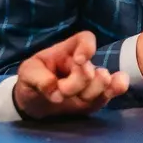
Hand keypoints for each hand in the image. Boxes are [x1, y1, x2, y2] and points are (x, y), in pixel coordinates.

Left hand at [12, 31, 128, 119]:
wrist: (35, 103)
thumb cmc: (32, 81)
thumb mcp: (27, 74)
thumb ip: (38, 78)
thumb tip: (55, 90)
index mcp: (67, 51)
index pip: (85, 39)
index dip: (86, 48)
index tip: (79, 60)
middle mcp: (84, 64)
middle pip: (91, 70)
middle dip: (76, 84)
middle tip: (61, 92)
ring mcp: (92, 82)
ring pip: (102, 83)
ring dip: (86, 94)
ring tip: (71, 98)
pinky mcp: (97, 98)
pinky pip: (112, 92)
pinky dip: (115, 90)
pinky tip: (116, 87)